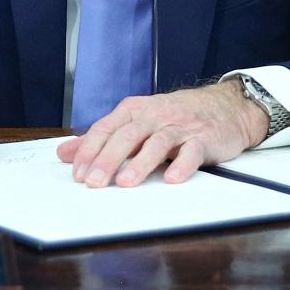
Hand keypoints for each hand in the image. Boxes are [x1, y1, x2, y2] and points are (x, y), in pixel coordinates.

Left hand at [55, 80, 268, 187]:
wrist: (225, 106)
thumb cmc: (175, 117)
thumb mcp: (136, 121)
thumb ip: (101, 138)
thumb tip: (65, 153)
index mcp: (134, 111)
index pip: (106, 129)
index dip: (90, 151)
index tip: (78, 174)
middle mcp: (155, 116)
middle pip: (127, 135)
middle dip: (108, 159)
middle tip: (94, 183)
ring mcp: (180, 126)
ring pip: (157, 142)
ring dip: (140, 163)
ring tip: (126, 183)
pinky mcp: (204, 138)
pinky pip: (192, 151)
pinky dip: (182, 164)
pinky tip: (171, 178)